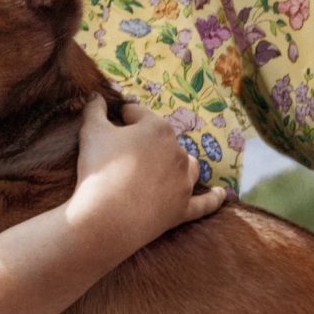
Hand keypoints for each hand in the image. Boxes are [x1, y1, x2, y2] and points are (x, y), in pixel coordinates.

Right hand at [70, 96, 224, 252]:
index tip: (110, 126)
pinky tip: (222, 194)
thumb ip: (94, 110)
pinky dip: (213, 198)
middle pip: (162, 139)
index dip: (121, 119)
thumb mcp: (91, 132)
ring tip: (161, 167)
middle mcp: (177, 151)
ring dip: (177, 162)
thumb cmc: (99, 169)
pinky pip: (204, 203)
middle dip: (146, 142)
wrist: (106, 218)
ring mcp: (184, 182)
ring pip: (187, 165)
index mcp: (157, 128)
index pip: (137, 114)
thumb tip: (95, 96)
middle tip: (122, 154)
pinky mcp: (183, 209)